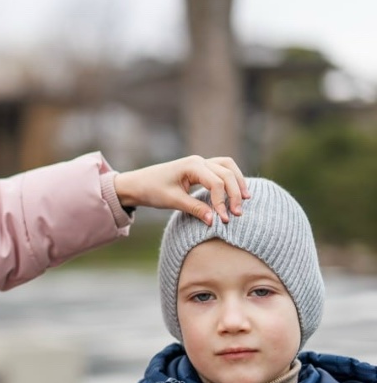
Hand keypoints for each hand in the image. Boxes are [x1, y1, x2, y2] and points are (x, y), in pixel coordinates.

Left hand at [113, 155, 248, 224]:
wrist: (136, 184)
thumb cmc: (151, 190)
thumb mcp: (172, 201)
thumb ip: (195, 209)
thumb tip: (214, 221)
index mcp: (192, 166)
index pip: (216, 183)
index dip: (222, 202)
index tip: (223, 220)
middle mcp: (199, 161)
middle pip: (227, 174)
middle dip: (234, 194)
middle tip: (237, 214)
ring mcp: (200, 163)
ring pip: (228, 167)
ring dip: (238, 182)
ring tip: (246, 199)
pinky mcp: (200, 169)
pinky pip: (222, 169)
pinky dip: (231, 179)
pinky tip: (237, 192)